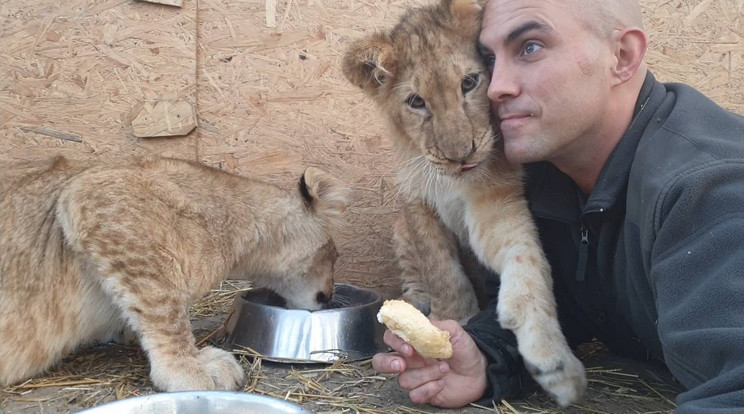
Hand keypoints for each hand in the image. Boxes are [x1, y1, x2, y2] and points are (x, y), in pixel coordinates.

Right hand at [371, 320, 487, 407]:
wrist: (480, 371)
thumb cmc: (464, 349)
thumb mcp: (453, 331)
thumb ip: (435, 326)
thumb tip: (419, 326)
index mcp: (413, 343)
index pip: (390, 338)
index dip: (394, 342)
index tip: (409, 348)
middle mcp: (410, 360)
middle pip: (380, 362)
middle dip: (387, 363)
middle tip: (403, 365)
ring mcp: (416, 377)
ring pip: (404, 380)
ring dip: (426, 375)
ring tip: (445, 369)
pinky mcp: (423, 393)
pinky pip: (414, 395)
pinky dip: (429, 390)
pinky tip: (442, 384)